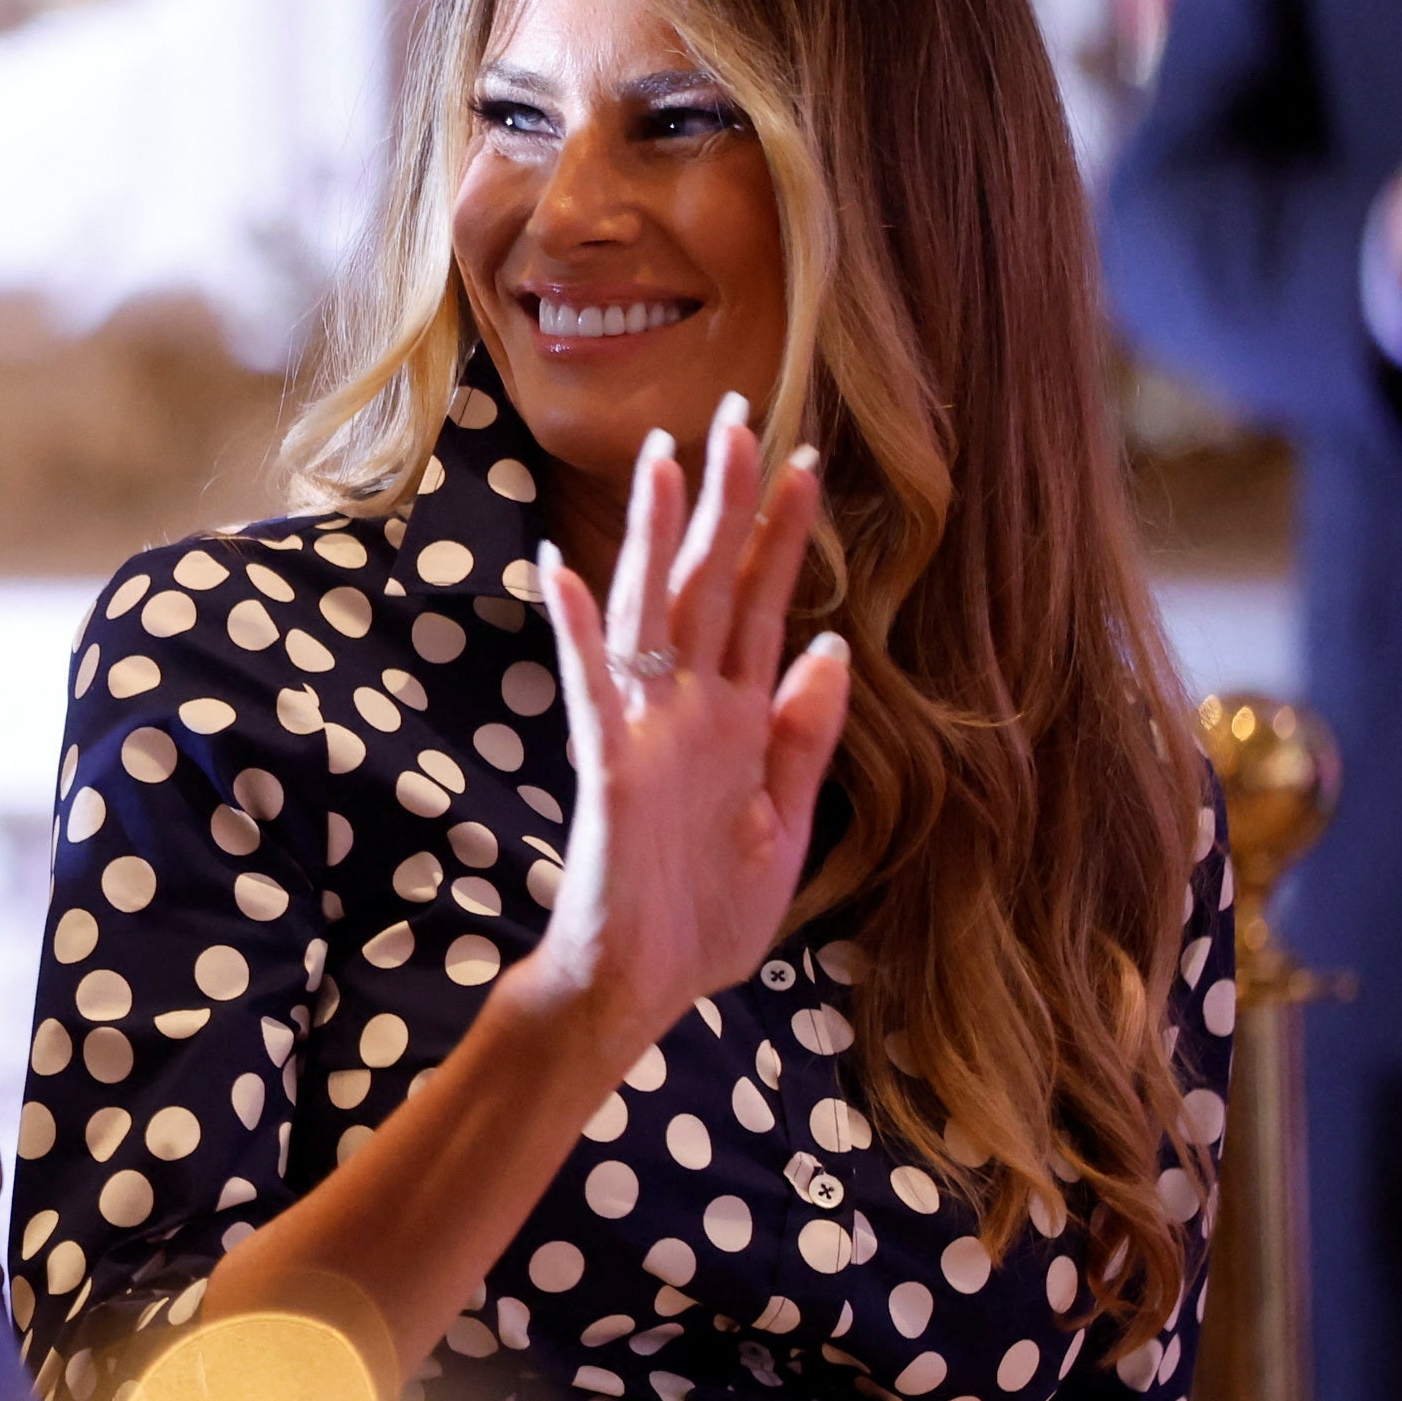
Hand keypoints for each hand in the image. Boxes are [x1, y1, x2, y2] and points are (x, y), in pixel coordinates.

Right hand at [527, 391, 849, 1059]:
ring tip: (663, 462)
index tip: (809, 462)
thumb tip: (833, 647)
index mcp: (735, 722)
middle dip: (725, 502)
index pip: (762, 607)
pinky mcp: (606, 767)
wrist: (639, 986)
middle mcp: (688, 710)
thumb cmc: (701, 916)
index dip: (785, 536)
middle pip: (706, 585)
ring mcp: (643, 731)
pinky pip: (590, 689)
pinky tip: (568, 573)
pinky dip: (579, 632)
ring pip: (650, 615)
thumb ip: (804, 738)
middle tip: (738, 413)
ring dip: (653, 538)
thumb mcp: (784, 825)